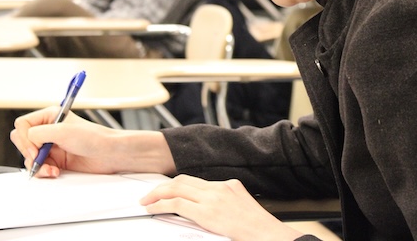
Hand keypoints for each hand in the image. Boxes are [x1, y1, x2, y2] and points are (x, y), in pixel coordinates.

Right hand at [10, 106, 117, 176]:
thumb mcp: (62, 131)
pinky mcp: (56, 160)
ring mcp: (52, 146)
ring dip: (37, 165)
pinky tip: (54, 172)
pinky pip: (39, 167)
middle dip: (28, 153)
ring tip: (51, 168)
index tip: (35, 149)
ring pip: (29, 157)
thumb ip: (38, 134)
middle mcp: (49, 131)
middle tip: (39, 158)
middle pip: (22, 142)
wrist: (109, 154)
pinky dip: (44, 171)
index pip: (22, 125)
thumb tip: (27, 140)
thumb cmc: (93, 137)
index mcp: (49, 117)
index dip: (24, 138)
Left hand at [140, 175, 303, 240]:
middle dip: (163, 186)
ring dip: (158, 193)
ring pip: (177, 187)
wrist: (269, 236)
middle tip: (150, 194)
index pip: (196, 181)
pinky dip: (162, 204)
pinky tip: (154, 208)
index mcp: (230, 185)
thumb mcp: (242, 208)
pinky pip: (178, 203)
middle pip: (184, 180)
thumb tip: (208, 211)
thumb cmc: (258, 230)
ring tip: (147, 201)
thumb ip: (225, 204)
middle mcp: (220, 187)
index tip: (167, 190)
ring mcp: (213, 197)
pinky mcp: (208, 211)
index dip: (178, 185)